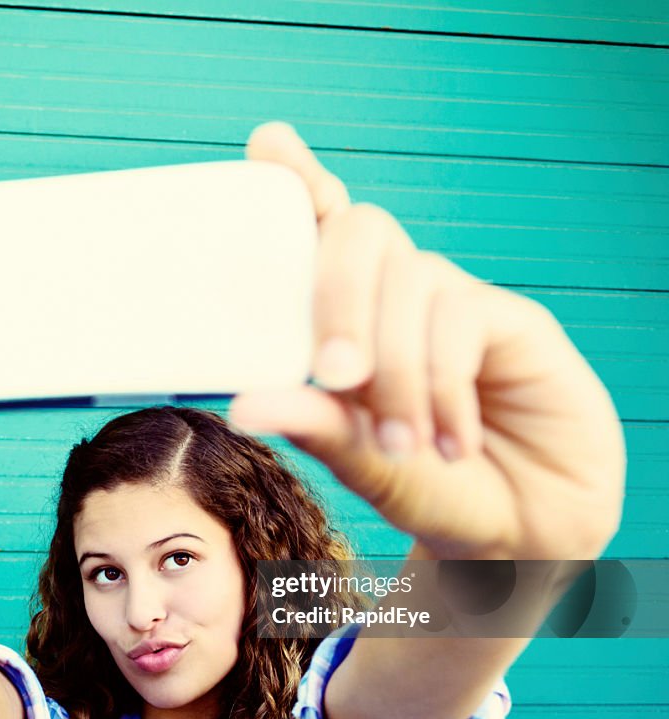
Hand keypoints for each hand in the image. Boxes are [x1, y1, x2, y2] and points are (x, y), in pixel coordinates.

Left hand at [229, 123, 625, 559]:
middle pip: (362, 233)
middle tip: (337, 375)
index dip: (297, 181)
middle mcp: (396, 297)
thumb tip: (243, 403)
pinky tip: (450, 440)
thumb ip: (314, 424)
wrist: (519, 529)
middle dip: (338, 299)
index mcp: (347, 319)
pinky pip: (465, 319)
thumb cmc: (429, 488)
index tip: (268, 144)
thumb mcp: (363, 463)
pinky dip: (445, 383)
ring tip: (403, 446)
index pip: (321, 229)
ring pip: (412, 281)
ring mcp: (454, 302)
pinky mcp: (511, 320)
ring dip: (399, 369)